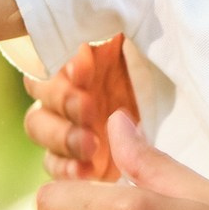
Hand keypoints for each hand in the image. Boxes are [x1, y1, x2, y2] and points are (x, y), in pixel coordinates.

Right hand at [22, 35, 139, 179]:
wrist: (170, 104)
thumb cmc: (149, 64)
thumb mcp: (133, 40)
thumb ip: (108, 40)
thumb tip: (86, 46)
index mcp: (72, 55)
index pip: (43, 55)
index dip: (56, 65)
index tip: (83, 70)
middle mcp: (61, 87)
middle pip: (38, 87)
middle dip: (61, 101)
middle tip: (88, 108)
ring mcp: (65, 122)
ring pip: (39, 127)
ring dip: (61, 136)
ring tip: (90, 144)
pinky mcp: (74, 157)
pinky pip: (54, 164)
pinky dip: (66, 168)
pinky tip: (87, 170)